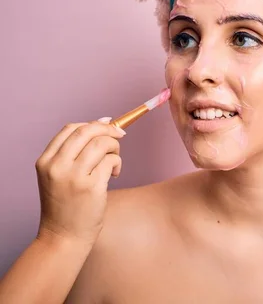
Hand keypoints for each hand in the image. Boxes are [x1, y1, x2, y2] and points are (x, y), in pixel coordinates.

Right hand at [34, 118, 125, 246]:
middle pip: (87, 131)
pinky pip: (111, 161)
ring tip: (114, 161)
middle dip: (108, 130)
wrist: (63, 236)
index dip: (93, 124)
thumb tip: (105, 122)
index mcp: (46, 161)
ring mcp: (74, 177)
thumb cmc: (66, 205)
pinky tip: (114, 174)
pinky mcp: (91, 187)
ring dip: (114, 147)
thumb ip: (74, 153)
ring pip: (102, 143)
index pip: (70, 128)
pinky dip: (117, 163)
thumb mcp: (58, 176)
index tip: (107, 126)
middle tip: (119, 136)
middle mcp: (57, 166)